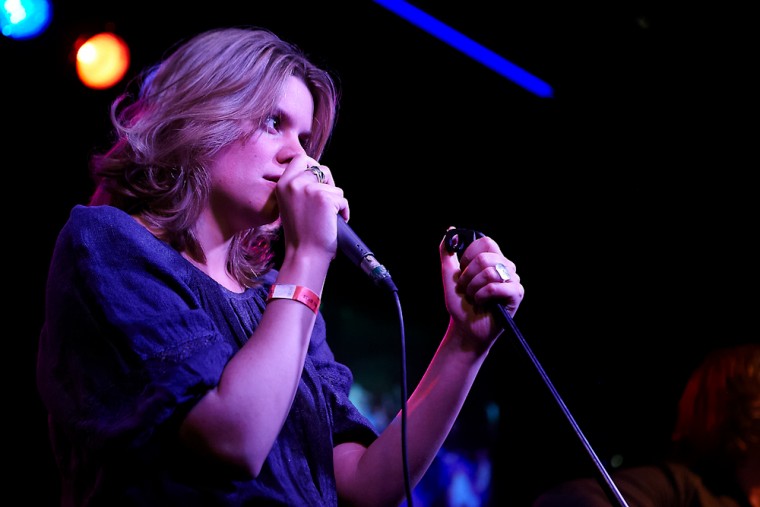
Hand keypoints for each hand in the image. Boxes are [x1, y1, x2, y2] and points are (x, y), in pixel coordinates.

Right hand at [276, 156, 347, 257]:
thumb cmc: (300, 234)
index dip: (310, 162)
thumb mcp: (289, 205)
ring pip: (334, 186)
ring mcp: (309, 189)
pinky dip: (343, 211)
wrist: (304, 253)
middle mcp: (294, 183)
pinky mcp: (325, 198)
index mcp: (282, 184)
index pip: (299, 159)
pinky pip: (342, 199)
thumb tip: (316, 173)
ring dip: (336, 200)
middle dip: (328, 182)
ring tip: (327, 217)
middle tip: (327, 201)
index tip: (316, 171)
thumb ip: (298, 187)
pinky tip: (333, 223)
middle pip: (321, 168)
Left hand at [439, 231, 523, 346]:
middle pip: (486, 257)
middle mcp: (506, 267)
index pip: (486, 242)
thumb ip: (447, 253)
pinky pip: (495, 287)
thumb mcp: (449, 275)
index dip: (469, 255)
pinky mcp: (516, 294)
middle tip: (466, 289)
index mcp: (493, 259)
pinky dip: (481, 296)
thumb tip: (450, 231)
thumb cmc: (460, 304)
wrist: (464, 328)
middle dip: (468, 276)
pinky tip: (481, 303)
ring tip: (473, 297)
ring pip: (489, 272)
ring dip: (473, 288)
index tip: (462, 270)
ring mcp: (513, 280)